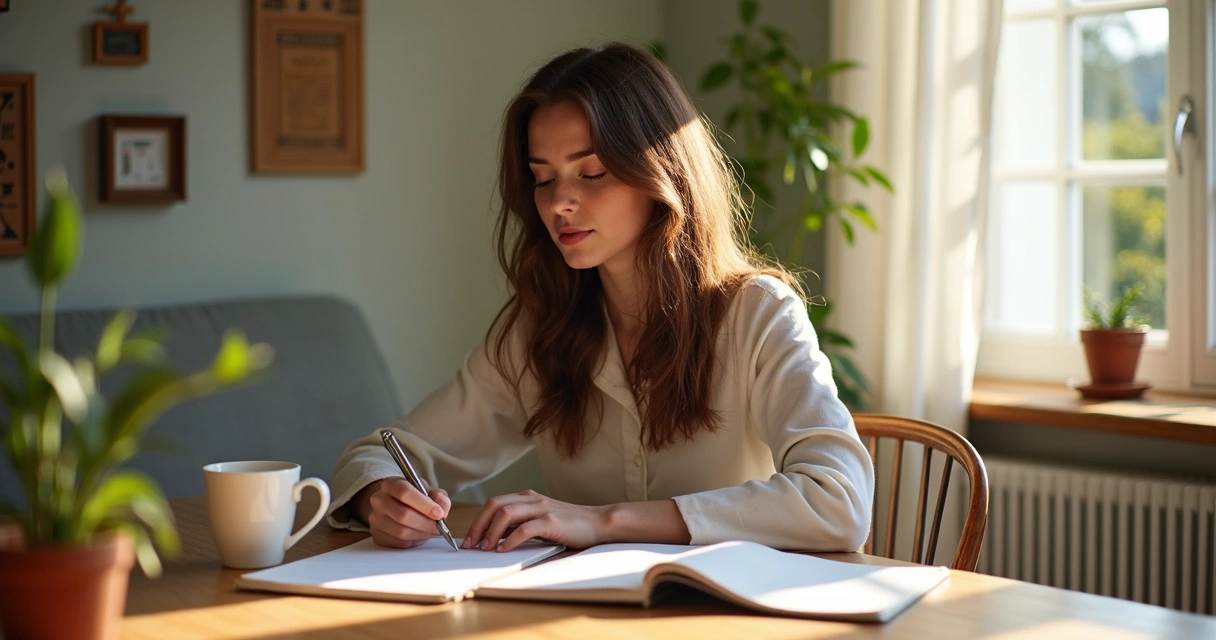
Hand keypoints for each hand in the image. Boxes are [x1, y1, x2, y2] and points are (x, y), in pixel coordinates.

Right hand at [358, 477, 451, 548]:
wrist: (394, 505)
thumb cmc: (413, 497)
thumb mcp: (427, 490)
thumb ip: (438, 497)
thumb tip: (442, 509)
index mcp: (391, 484)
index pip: (404, 492)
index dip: (424, 505)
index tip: (439, 513)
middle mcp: (379, 500)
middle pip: (402, 515)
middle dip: (426, 523)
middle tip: (439, 527)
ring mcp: (375, 519)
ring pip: (401, 532)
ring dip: (422, 534)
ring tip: (431, 531)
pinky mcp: (377, 535)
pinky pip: (399, 543)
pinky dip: (414, 541)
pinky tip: (420, 534)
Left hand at [463, 490, 609, 551]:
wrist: (598, 522)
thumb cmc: (569, 524)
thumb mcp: (540, 520)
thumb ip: (519, 524)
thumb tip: (494, 536)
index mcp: (527, 497)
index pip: (494, 503)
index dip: (478, 520)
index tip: (469, 539)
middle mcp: (531, 499)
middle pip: (495, 505)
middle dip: (479, 525)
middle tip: (471, 544)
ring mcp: (542, 508)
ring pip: (506, 514)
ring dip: (491, 532)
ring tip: (486, 548)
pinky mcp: (552, 521)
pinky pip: (525, 529)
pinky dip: (511, 540)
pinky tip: (504, 550)